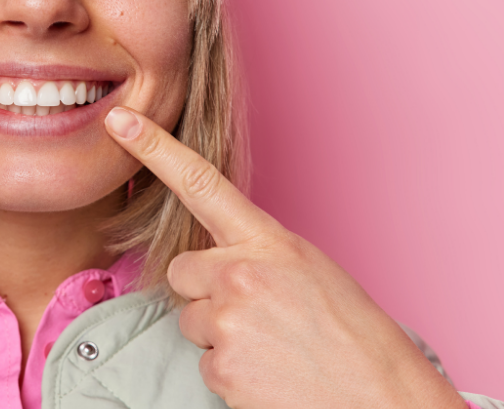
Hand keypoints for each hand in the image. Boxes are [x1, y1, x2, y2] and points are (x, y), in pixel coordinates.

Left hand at [104, 107, 466, 408]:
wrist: (382, 396)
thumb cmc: (354, 335)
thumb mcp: (310, 271)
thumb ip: (259, 255)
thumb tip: (220, 261)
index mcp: (270, 241)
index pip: (201, 183)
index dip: (155, 149)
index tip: (121, 121)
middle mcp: (241, 273)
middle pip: (181, 271)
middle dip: (203, 292)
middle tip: (255, 316)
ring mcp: (228, 320)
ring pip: (191, 320)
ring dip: (221, 335)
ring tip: (272, 348)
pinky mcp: (221, 366)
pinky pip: (204, 362)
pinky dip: (230, 373)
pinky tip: (269, 374)